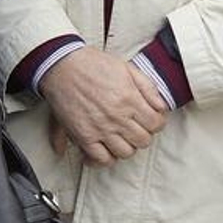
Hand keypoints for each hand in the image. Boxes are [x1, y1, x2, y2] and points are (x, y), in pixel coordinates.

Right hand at [37, 47, 166, 166]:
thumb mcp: (126, 68)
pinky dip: (104, 158)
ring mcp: (100, 128)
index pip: (156, 125)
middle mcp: (117, 117)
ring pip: (125, 153)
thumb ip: (148, 88)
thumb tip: (162, 108)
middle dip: (141, 134)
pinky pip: (101, 159)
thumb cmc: (92, 64)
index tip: (148, 119)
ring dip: (125, 146)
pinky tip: (102, 148)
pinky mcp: (83, 135)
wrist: (61, 64)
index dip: (155, 123)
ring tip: (118, 137)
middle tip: (132, 126)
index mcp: (130, 99)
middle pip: (143, 141)